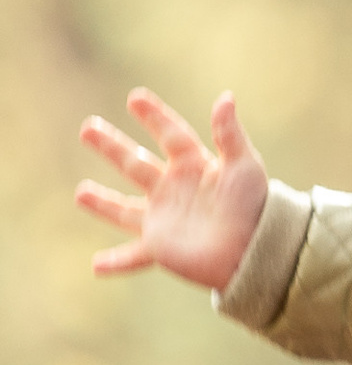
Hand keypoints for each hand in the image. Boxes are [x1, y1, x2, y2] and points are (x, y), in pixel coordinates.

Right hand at [75, 89, 271, 288]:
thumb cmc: (256, 206)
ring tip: (80, 195)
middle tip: (88, 127)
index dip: (154, 116)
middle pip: (135, 164)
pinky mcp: (161, 246)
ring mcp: (164, 218)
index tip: (135, 98)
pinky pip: (133, 256)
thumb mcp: (245, 165)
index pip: (170, 135)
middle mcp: (175, 190)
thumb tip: (226, 98)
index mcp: (195, 166)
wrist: (257, 248)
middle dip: (111, 147)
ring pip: (125, 209)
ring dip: (103, 203)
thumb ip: (230, 134)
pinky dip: (115, 262)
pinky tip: (96, 266)